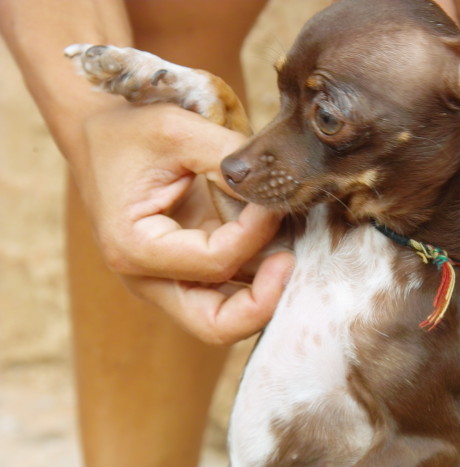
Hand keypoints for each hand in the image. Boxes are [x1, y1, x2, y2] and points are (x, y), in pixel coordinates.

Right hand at [76, 103, 293, 343]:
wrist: (99, 139)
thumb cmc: (130, 134)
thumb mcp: (177, 130)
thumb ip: (227, 158)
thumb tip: (273, 189)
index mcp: (135, 247)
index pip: (216, 262)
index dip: (256, 234)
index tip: (272, 202)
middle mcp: (148, 279)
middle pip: (217, 325)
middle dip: (264, 302)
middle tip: (292, 264)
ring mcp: (168, 282)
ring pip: (227, 318)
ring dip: (265, 293)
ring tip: (292, 250)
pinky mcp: (185, 274)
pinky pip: (227, 293)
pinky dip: (257, 280)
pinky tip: (278, 246)